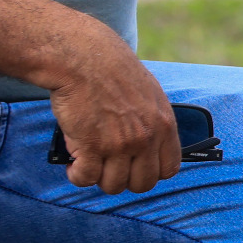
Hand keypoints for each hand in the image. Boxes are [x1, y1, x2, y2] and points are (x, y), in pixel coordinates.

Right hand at [46, 25, 180, 192]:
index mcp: (164, 124)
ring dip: (98, 177)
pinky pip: (86, 178)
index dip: (150, 172)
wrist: (82, 56)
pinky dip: (77, 175)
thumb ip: (153, 122)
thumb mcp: (149, 94)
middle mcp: (146, 138)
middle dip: (124, 179)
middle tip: (108, 165)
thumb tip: (148, 148)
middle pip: (142, 184)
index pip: (169, 169)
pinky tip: (73, 164)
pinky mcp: (91, 146)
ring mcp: (119, 144)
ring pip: (113, 185)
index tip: (135, 167)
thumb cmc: (111, 71)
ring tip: (89, 161)